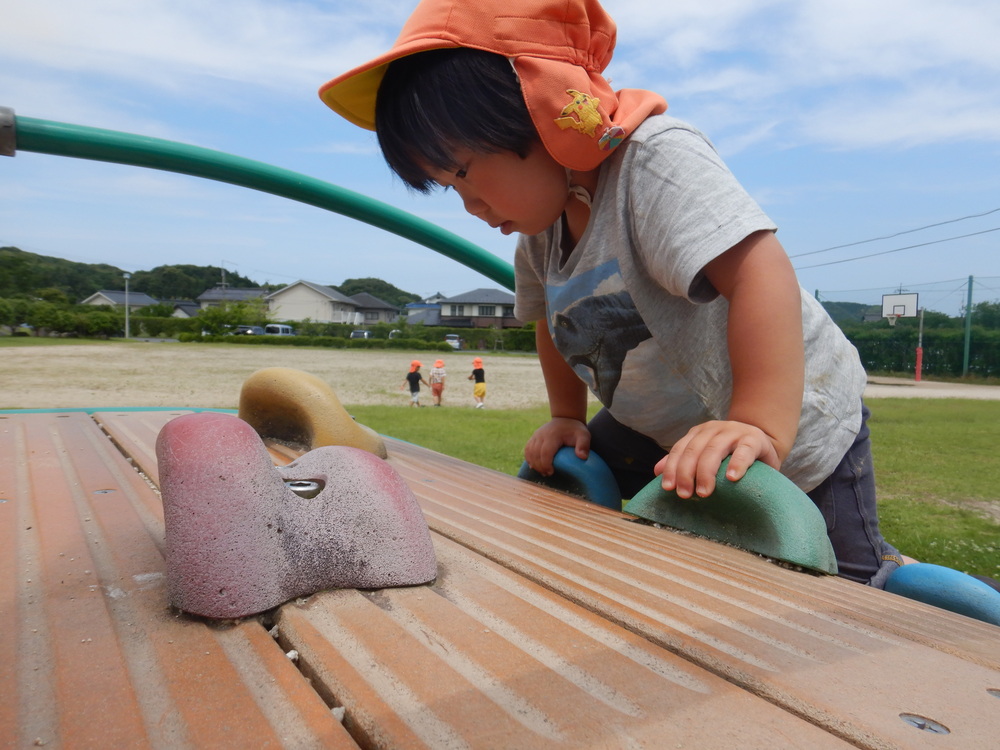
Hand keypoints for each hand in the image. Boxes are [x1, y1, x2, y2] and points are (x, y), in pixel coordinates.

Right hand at [524, 417, 590, 476]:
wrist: (566, 418)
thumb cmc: (575, 430)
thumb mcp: (584, 435)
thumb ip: (584, 445)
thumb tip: (582, 457)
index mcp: (553, 435)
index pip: (545, 452)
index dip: (546, 464)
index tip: (551, 472)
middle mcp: (542, 435)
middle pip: (535, 453)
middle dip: (540, 466)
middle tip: (547, 474)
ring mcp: (536, 435)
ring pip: (529, 452)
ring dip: (534, 464)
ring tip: (542, 472)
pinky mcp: (533, 437)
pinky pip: (527, 449)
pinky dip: (529, 459)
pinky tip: (534, 466)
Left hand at [654, 420, 779, 498]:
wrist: (762, 444)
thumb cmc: (731, 455)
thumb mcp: (706, 456)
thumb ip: (683, 462)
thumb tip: (657, 471)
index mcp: (699, 433)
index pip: (680, 448)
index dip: (672, 468)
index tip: (668, 488)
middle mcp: (714, 429)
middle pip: (694, 449)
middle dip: (686, 473)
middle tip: (685, 495)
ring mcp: (734, 432)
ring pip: (715, 449)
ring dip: (706, 472)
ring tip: (704, 492)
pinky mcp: (754, 439)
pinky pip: (744, 450)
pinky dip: (737, 463)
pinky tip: (731, 478)